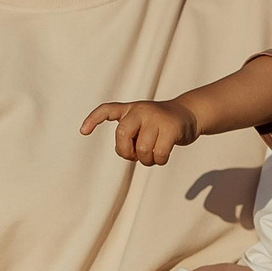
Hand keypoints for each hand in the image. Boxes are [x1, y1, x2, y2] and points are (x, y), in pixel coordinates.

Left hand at [80, 98, 197, 164]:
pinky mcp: (171, 127)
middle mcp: (141, 110)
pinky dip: (159, 161)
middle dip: (126, 151)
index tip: (83, 132)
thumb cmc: (160, 125)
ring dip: (147, 160)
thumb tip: (127, 152)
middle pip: (122, 134)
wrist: (188, 114)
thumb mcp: (142, 124)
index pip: (107, 110)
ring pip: (142, 149)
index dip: (93, 120)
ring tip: (153, 155)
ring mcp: (156, 117)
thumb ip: (131, 135)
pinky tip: (163, 155)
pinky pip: (159, 154)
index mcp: (130, 109)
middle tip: (134, 155)